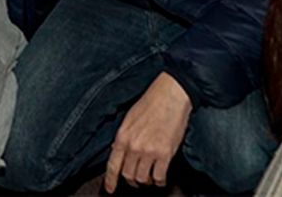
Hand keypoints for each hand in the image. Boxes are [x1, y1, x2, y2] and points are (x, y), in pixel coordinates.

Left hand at [104, 73, 191, 192]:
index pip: (112, 165)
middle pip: (128, 175)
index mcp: (122, 136)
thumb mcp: (129, 118)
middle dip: (132, 180)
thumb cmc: (151, 103)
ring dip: (146, 180)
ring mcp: (149, 151)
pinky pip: (159, 177)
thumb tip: (116, 150)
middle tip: (138, 178)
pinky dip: (160, 180)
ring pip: (143, 178)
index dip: (111, 180)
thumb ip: (123, 137)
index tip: (110, 190)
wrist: (170, 95)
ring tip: (150, 176)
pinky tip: (161, 177)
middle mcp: (133, 146)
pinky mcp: (165, 154)